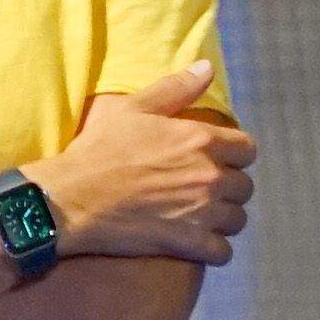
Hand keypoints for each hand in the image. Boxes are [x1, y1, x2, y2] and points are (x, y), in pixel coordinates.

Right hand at [35, 62, 255, 262]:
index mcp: (200, 139)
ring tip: (204, 217)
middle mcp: (209, 175)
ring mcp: (202, 212)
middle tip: (206, 190)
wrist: (71, 199)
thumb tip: (207, 68)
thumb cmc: (100, 150)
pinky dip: (214, 250)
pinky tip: (199, 243)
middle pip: (245, 187)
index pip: (248, 149)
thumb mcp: (133, 109)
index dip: (234, 154)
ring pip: (238, 220)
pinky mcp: (189, 244)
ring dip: (225, 219)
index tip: (217, 160)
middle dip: (230, 188)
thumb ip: (176, 88)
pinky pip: (222, 252)